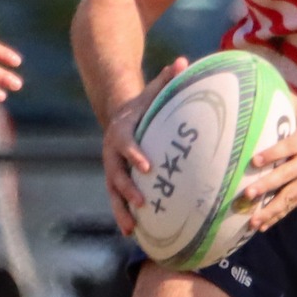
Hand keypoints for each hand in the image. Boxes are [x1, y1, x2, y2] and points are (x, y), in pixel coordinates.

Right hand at [101, 57, 187, 235]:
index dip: (134, 155)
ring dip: (120, 211)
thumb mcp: (153, 90)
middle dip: (126, 191)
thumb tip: (183, 62)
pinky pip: (118, 200)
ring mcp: (113, 169)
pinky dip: (124, 216)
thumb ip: (167, 79)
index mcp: (121, 132)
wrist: (118, 115)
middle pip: (115, 174)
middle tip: (142, 204)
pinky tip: (135, 234)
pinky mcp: (117, 181)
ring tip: (131, 230)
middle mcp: (112, 154)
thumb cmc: (144, 104)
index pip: (125, 145)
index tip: (147, 167)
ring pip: (113, 193)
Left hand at [241, 103, 296, 229]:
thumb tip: (263, 87)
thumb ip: (289, 103)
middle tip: (248, 194)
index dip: (272, 154)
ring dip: (272, 209)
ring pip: (291, 195)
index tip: (254, 161)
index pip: (289, 147)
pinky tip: (263, 226)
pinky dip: (279, 215)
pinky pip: (296, 204)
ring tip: (253, 221)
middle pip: (288, 174)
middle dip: (268, 185)